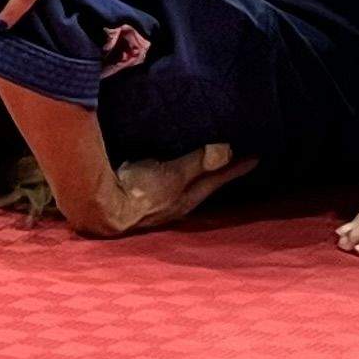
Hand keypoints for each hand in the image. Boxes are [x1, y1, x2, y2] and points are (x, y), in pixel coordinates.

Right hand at [81, 142, 259, 238]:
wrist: (102, 209)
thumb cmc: (140, 192)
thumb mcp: (173, 175)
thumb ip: (197, 162)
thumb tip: (227, 149)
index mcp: (188, 197)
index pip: (218, 179)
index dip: (235, 167)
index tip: (256, 157)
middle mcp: (177, 202)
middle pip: (204, 184)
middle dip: (217, 171)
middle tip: (232, 156)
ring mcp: (159, 201)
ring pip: (185, 184)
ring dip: (195, 172)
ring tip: (201, 157)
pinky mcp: (140, 194)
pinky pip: (165, 180)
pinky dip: (172, 171)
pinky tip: (163, 164)